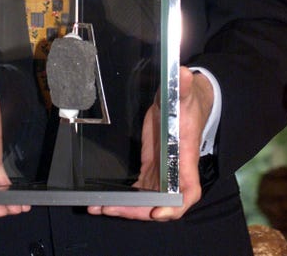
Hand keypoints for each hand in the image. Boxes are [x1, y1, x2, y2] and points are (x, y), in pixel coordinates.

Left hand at [88, 66, 213, 220]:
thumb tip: (184, 73)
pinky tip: (105, 202)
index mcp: (186, 158)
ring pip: (146, 200)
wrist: (185, 103)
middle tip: (109, 209)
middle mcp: (175, 172)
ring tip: (98, 208)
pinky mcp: (151, 168)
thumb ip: (183, 86)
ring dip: (125, 207)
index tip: (157, 213)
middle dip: (136, 210)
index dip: (175, 207)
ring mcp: (162, 173)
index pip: (188, 192)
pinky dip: (124, 199)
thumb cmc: (187, 102)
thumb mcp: (184, 94)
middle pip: (160, 203)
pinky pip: (139, 191)